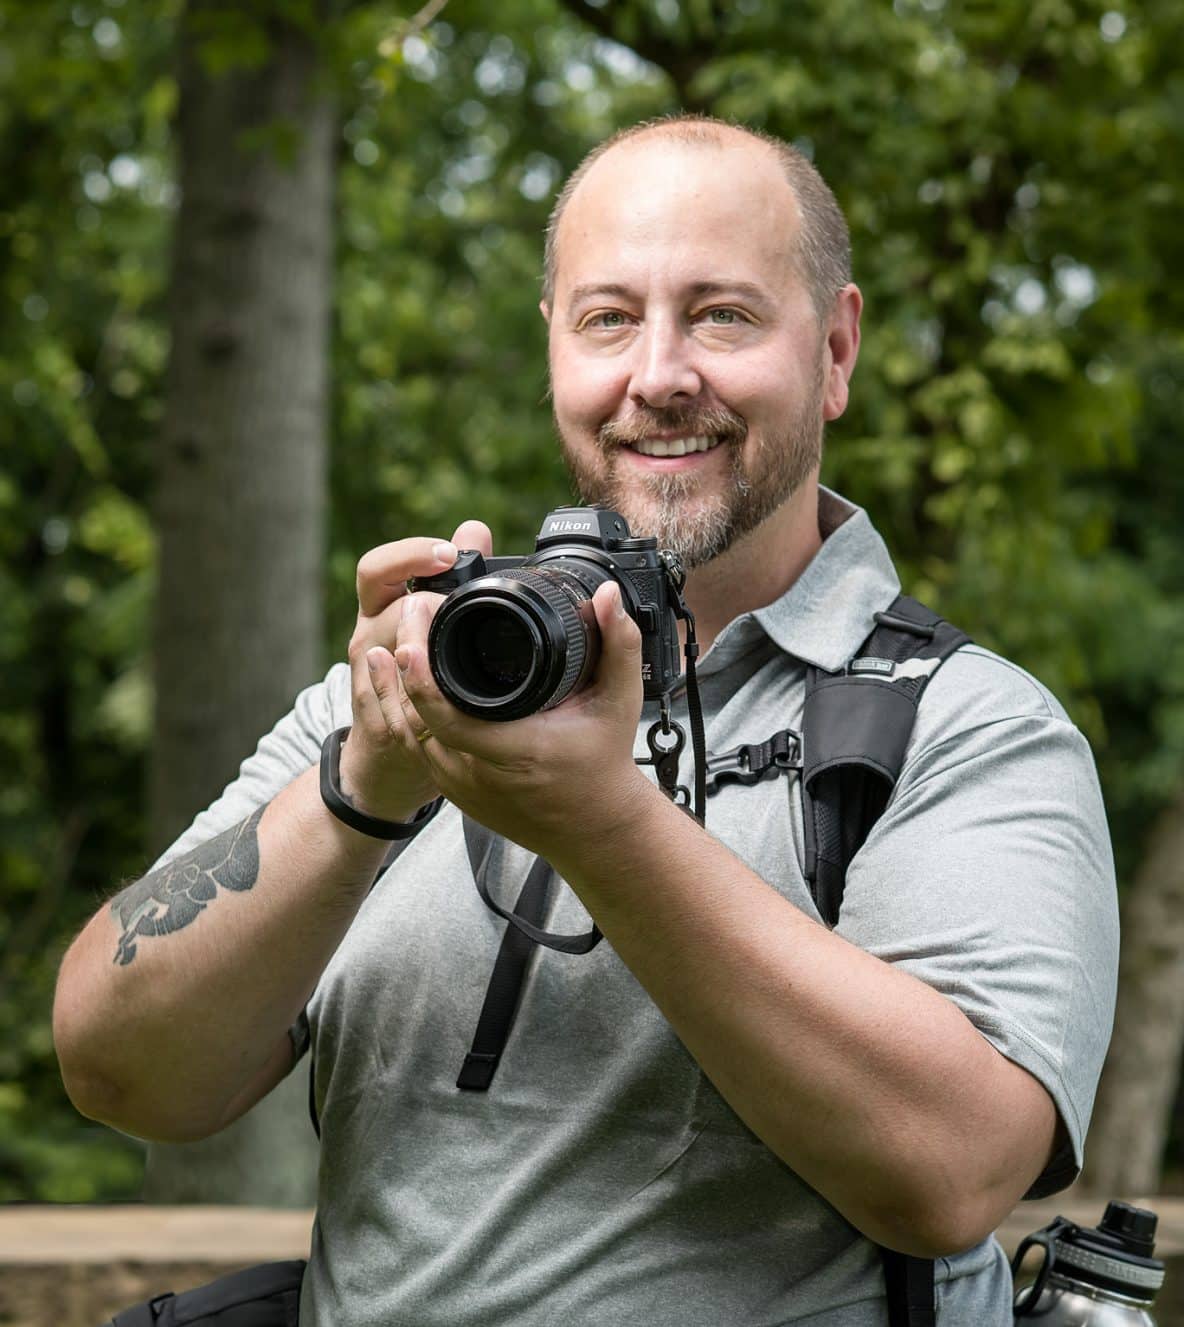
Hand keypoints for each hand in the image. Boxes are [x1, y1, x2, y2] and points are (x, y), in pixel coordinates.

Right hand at [341, 520, 492, 821]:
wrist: (387, 755)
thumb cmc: (416, 677)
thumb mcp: (431, 622)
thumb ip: (451, 576)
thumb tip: (474, 529)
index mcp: (379, 609)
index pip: (378, 568)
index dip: (411, 555)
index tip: (449, 553)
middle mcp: (366, 639)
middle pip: (390, 608)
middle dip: (429, 609)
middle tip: (458, 611)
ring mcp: (367, 681)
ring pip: (391, 658)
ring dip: (424, 657)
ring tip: (450, 659)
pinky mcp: (376, 721)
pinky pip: (395, 707)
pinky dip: (420, 704)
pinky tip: (442, 702)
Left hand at [367, 578, 659, 863]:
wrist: (593, 828)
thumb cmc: (604, 763)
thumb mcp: (620, 702)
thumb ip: (619, 644)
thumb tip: (607, 595)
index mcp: (514, 750)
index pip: (445, 713)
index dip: (419, 673)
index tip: (414, 629)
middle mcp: (478, 773)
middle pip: (415, 715)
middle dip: (403, 662)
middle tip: (411, 613)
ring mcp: (460, 786)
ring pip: (408, 732)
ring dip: (396, 687)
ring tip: (397, 640)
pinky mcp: (452, 792)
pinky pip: (418, 748)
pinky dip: (408, 713)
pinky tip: (404, 681)